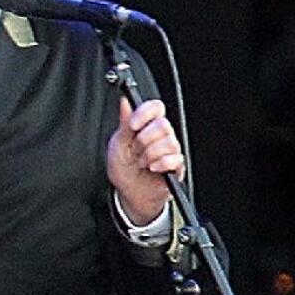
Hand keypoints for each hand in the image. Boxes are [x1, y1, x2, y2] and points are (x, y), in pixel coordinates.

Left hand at [106, 98, 183, 224]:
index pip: (156, 107)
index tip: (132, 126)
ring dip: (149, 155)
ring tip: (142, 163)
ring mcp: (170, 150)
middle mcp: (161, 135)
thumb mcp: (118, 144)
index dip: (145, 114)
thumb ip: (124, 123)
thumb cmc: (123, 168)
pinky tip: (152, 168)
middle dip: (144, 140)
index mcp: (146, 126)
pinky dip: (160, 164)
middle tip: (135, 151)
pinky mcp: (177, 166)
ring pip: (169, 142)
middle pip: (164, 125)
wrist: (129, 193)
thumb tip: (126, 101)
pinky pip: (175, 159)